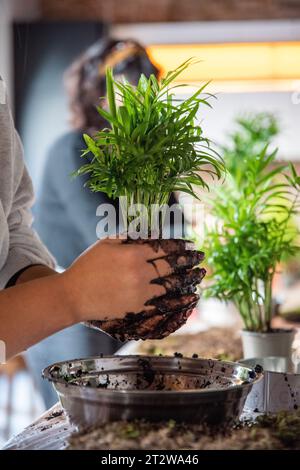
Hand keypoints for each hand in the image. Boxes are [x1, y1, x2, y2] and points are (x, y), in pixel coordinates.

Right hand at [82, 239, 205, 340]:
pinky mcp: (138, 308)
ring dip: (189, 279)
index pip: (164, 247)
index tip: (191, 245)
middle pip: (172, 265)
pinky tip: (191, 296)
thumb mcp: (106, 243)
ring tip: (200, 274)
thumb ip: (130, 237)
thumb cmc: (88, 266)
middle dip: (190, 260)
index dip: (181, 246)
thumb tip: (152, 233)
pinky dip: (180, 299)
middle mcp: (139, 272)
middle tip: (202, 257)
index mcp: (132, 253)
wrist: (73, 295)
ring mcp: (140, 292)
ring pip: (172, 284)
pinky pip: (164, 303)